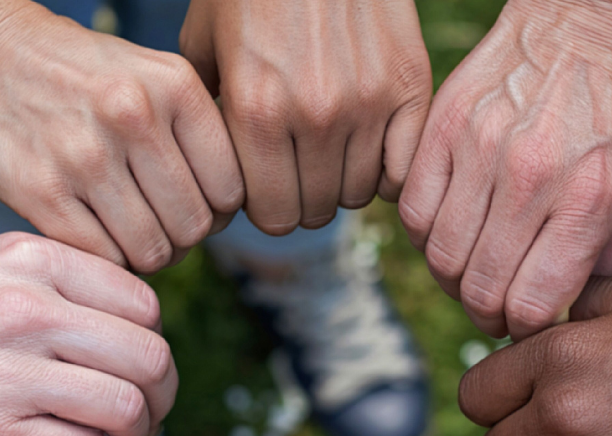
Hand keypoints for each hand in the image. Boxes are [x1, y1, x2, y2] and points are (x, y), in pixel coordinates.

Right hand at [0, 2, 243, 271]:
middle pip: (195, 227)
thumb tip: (230, 205)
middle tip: (159, 229)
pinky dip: (104, 262)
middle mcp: (135, 116)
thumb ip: (193, 130)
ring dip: (146, 257)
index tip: (193, 207)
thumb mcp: (146, 74)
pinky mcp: (39, 191)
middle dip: (182, 239)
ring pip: (153, 251)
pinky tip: (94, 238)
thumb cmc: (72, 72)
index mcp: (174, 85)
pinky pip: (102, 259)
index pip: (232, 189)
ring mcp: (85, 156)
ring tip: (129, 237)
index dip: (216, 212)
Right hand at [0, 233, 176, 435]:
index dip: (151, 343)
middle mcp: (27, 308)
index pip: (145, 305)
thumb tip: (142, 322)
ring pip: (129, 405)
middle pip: (150, 356)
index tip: (136, 369)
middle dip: (160, 392)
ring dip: (138, 431)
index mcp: (33, 259)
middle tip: (146, 412)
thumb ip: (66, 282)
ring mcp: (11, 371)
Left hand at [180, 0, 430, 232]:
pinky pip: (403, 171)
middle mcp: (313, 114)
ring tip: (329, 154)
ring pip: (359, 195)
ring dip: (342, 184)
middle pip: (315, 210)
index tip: (264, 185)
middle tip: (296, 170)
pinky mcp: (408, 85)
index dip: (264, 206)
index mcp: (256, 110)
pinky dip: (388, 173)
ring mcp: (367, 102)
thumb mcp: (203, 45)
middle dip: (301, 199)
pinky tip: (370, 152)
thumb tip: (212, 178)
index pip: (270, 214)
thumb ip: (207, 117)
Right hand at [400, 0, 611, 339]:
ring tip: (474, 272)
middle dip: (487, 315)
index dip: (524, 331)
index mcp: (587, 199)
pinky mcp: (442, 130)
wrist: (577, 27)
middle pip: (480, 290)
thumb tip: (574, 317)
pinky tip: (453, 232)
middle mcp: (532, 178)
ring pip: (441, 258)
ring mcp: (480, 152)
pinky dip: (427, 238)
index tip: (526, 325)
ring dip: (454, 281)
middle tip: (495, 309)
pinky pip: (414, 215)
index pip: (532, 304)